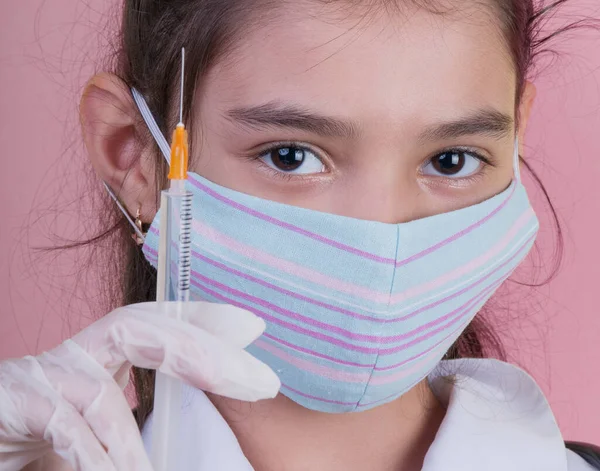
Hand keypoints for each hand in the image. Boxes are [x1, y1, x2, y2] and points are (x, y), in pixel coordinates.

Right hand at [0, 301, 279, 470]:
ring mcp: (43, 375)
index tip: (255, 328)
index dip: (206, 319)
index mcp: (104, 356)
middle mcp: (77, 354)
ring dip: (134, 444)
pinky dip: (97, 458)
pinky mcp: (14, 400)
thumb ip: (138, 434)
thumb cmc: (39, 442)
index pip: (161, 324)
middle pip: (146, 331)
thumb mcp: (101, 435)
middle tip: (263, 383)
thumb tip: (198, 445)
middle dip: (207, 353)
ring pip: (101, 392)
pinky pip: (66, 428)